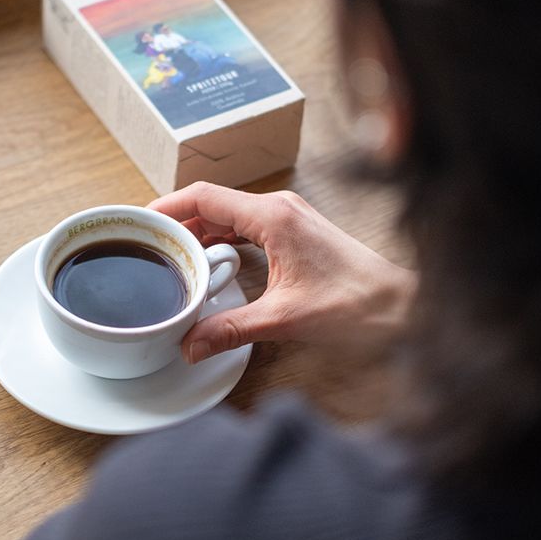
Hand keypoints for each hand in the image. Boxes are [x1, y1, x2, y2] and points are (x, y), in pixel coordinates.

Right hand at [148, 182, 416, 363]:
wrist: (400, 305)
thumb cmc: (355, 303)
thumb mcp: (284, 318)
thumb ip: (231, 330)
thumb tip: (190, 344)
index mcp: (273, 216)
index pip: (205, 196)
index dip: (168, 205)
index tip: (141, 220)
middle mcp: (279, 207)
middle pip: (214, 203)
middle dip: (179, 222)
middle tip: (149, 245)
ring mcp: (289, 217)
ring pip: (230, 215)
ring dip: (201, 232)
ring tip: (173, 256)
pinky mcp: (296, 232)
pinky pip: (248, 227)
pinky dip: (224, 240)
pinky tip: (212, 264)